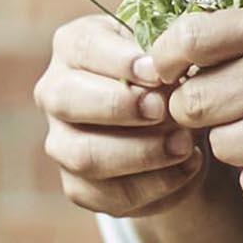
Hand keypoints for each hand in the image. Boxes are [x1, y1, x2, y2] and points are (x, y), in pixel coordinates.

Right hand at [33, 10, 204, 220]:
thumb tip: (166, 70)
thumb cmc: (167, 72)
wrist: (177, 124)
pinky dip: (154, 185)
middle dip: (117, 106)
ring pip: (84, 155)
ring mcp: (61, 143)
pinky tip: (186, 167)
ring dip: (141, 152)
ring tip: (185, 144)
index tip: (157, 72)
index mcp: (72, 46)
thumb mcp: (167, 49)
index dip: (118, 61)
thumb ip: (166, 50)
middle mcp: (55, 93)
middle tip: (163, 109)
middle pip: (66, 100)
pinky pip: (108, 195)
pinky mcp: (78, 186)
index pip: (81, 48)